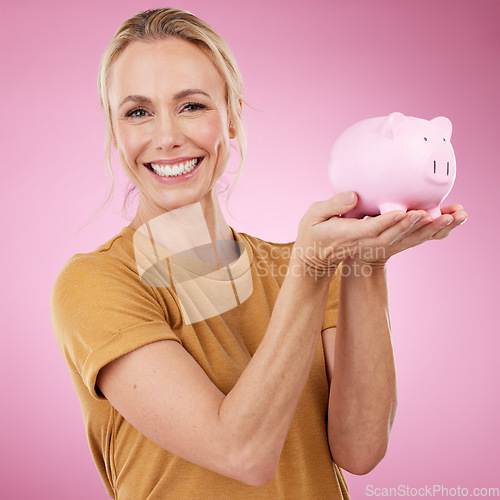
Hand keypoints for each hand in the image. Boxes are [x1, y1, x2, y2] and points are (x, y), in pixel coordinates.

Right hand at [293, 192, 466, 275]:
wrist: (314, 258)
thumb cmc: (311, 233)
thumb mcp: (313, 215)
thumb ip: (332, 205)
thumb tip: (354, 196)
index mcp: (345, 235)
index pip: (369, 229)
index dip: (387, 221)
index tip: (402, 211)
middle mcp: (361, 243)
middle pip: (389, 236)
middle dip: (409, 225)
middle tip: (429, 212)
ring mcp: (369, 246)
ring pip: (397, 239)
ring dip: (419, 230)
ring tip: (441, 216)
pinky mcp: (376, 244)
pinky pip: (399, 239)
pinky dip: (417, 232)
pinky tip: (433, 221)